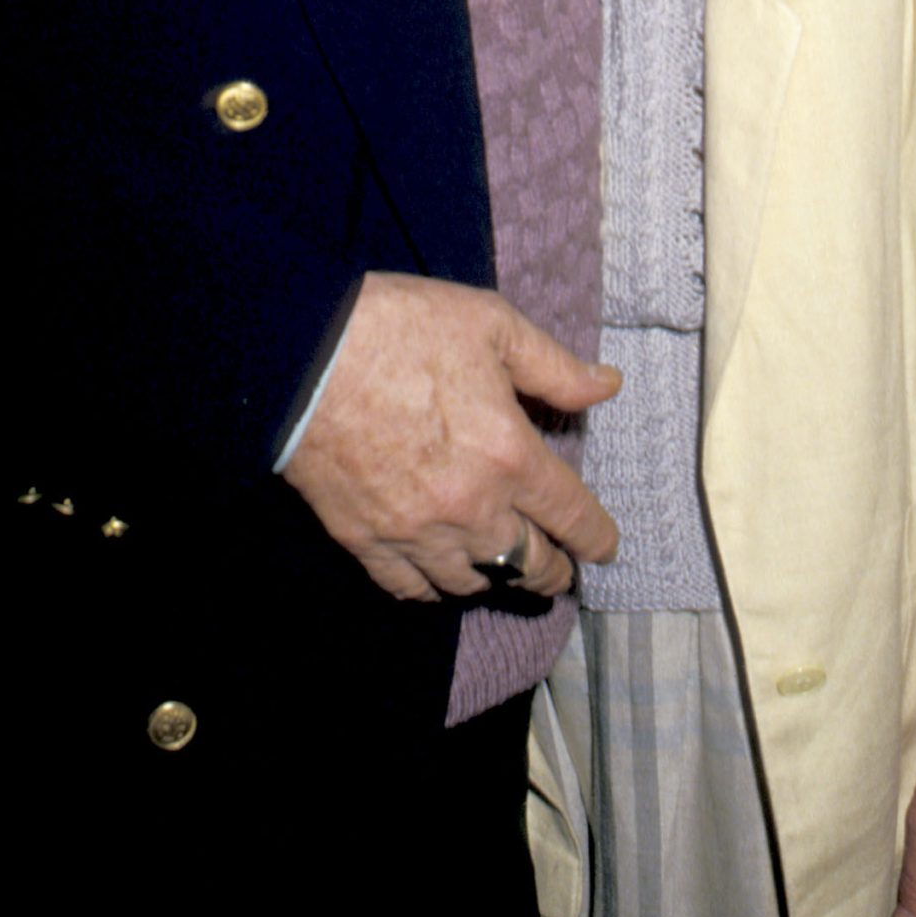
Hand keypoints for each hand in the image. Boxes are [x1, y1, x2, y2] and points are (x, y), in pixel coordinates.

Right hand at [283, 271, 621, 601]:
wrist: (307, 355)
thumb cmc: (406, 329)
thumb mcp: (495, 327)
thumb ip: (555, 368)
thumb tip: (608, 386)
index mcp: (510, 456)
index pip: (570, 515)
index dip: (596, 538)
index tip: (605, 548)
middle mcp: (470, 508)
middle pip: (528, 564)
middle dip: (554, 570)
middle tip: (561, 569)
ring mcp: (416, 533)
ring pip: (473, 584)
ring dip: (497, 579)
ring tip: (505, 569)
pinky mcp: (367, 542)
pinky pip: (413, 589)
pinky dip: (436, 587)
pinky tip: (444, 576)